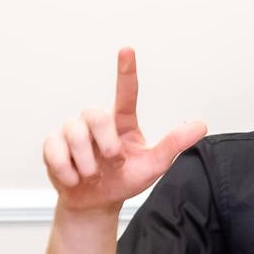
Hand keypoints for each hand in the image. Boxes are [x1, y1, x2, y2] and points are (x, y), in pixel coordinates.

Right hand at [42, 47, 206, 214]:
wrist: (96, 203)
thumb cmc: (125, 180)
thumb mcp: (153, 165)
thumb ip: (173, 145)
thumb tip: (201, 125)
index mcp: (122, 122)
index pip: (126, 92)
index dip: (126, 71)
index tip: (127, 50)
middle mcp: (96, 121)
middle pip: (96, 115)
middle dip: (106, 142)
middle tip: (113, 161)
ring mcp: (72, 131)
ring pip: (73, 132)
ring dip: (87, 162)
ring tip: (93, 175)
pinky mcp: (53, 145)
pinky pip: (55, 151)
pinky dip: (68, 171)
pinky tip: (75, 179)